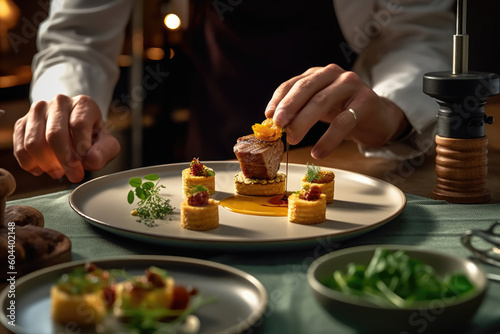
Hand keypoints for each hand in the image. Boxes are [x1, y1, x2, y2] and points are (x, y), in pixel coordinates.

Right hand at [13, 95, 119, 182]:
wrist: (74, 125)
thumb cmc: (92, 136)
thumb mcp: (106, 143)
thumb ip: (104, 151)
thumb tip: (91, 161)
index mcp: (83, 104)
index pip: (78, 125)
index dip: (80, 149)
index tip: (84, 164)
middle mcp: (59, 102)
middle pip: (54, 134)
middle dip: (63, 160)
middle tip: (73, 175)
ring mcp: (38, 111)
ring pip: (33, 142)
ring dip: (46, 164)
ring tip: (58, 172)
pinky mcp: (22, 122)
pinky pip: (20, 147)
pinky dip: (30, 164)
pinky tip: (42, 169)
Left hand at [264, 64, 409, 158]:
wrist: (377, 118)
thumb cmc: (343, 111)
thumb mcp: (318, 107)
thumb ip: (299, 110)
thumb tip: (273, 124)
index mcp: (318, 74)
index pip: (293, 83)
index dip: (279, 99)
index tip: (268, 116)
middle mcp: (333, 74)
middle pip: (306, 89)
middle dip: (289, 108)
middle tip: (278, 127)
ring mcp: (351, 85)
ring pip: (322, 102)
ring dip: (304, 122)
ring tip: (293, 140)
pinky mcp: (365, 101)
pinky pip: (343, 121)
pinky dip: (328, 139)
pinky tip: (318, 152)